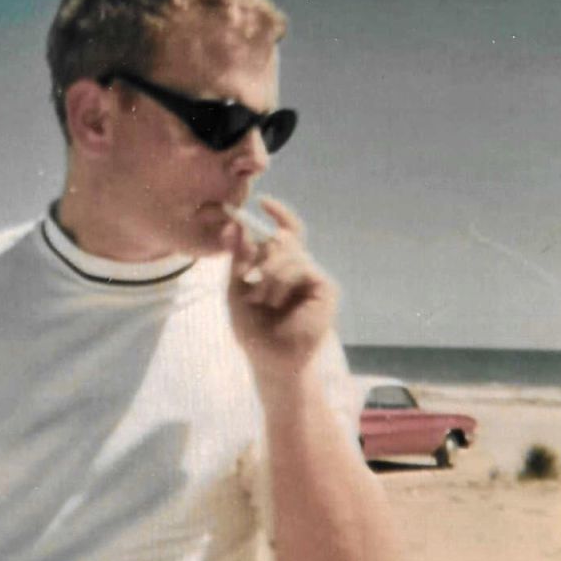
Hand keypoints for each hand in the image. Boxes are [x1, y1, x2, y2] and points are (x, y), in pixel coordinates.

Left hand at [225, 195, 337, 382]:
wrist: (270, 359)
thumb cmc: (253, 329)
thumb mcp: (236, 289)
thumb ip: (237, 258)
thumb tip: (234, 225)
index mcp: (280, 266)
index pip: (284, 231)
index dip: (278, 214)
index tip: (263, 201)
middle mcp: (300, 267)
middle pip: (282, 238)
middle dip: (260, 256)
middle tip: (250, 282)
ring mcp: (314, 276)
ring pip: (289, 252)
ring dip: (268, 276)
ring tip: (263, 301)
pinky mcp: (326, 287)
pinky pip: (301, 267)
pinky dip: (281, 283)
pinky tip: (276, 303)